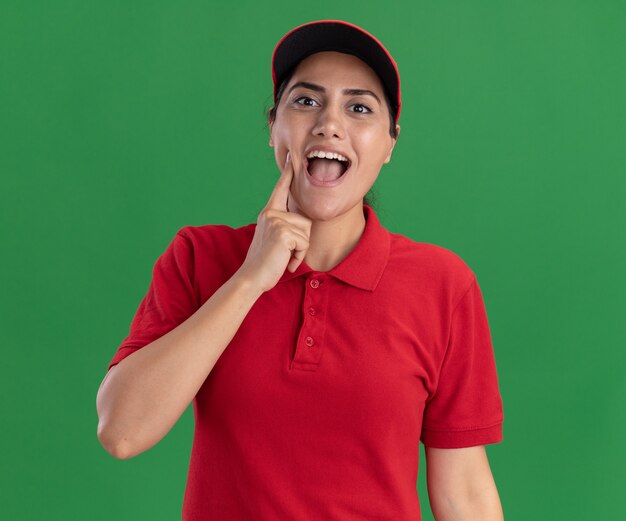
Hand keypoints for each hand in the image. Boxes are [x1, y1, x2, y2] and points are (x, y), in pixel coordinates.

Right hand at [237, 152, 311, 292]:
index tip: (291, 159)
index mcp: (268, 213)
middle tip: (284, 253)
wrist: (252, 277)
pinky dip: (298, 257)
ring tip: (284, 257)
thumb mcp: (273, 239)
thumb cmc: (265, 263)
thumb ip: (283, 227)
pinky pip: (304, 243)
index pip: (280, 190)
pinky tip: (286, 262)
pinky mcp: (283, 233)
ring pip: (307, 233)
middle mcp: (271, 214)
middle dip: (302, 242)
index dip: (287, 175)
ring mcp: (276, 222)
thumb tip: (303, 225)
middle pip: (305, 221)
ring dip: (300, 251)